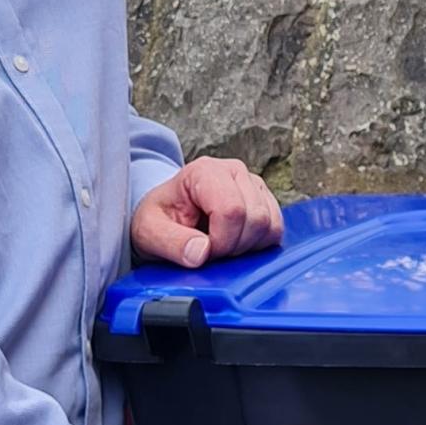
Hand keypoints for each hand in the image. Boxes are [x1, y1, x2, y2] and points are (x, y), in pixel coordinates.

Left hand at [130, 157, 282, 269]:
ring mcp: (253, 184)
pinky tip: (235, 243)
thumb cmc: (159, 219)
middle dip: (234, 247)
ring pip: (270, 225)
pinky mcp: (265, 199)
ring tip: (221, 245)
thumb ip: (170, 243)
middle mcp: (234, 171)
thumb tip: (201, 253)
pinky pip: (276, 229)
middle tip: (210, 250)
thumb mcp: (149, 232)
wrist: (166, 215)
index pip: (231, 210)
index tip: (201, 250)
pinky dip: (258, 245)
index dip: (220, 241)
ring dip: (247, 247)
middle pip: (255, 219)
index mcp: (205, 171)